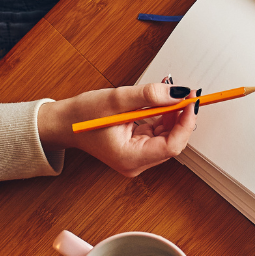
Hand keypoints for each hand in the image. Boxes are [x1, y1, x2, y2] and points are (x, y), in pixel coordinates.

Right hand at [37, 83, 196, 176]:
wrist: (64, 123)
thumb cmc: (82, 115)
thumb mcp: (116, 100)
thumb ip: (148, 96)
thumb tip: (176, 93)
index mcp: (130, 157)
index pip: (171, 146)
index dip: (185, 123)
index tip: (190, 102)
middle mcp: (136, 162)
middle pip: (172, 143)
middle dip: (180, 117)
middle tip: (185, 93)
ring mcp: (137, 157)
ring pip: (167, 137)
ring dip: (172, 115)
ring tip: (169, 93)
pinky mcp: (136, 149)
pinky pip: (157, 134)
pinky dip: (162, 117)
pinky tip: (160, 101)